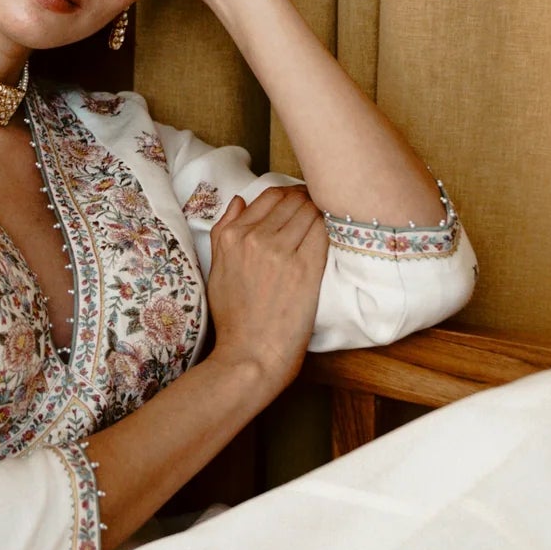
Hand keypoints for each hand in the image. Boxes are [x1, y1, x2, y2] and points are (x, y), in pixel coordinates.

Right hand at [203, 185, 328, 396]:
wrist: (251, 354)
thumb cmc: (234, 318)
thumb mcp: (216, 269)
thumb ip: (223, 231)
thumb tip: (240, 201)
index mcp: (232, 236)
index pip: (270, 196)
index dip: (290, 195)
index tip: (300, 202)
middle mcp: (255, 237)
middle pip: (293, 199)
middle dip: (308, 200)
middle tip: (318, 209)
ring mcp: (281, 252)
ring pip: (310, 211)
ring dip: (321, 213)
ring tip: (327, 222)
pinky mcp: (306, 268)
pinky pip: (323, 232)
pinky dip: (330, 229)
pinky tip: (334, 236)